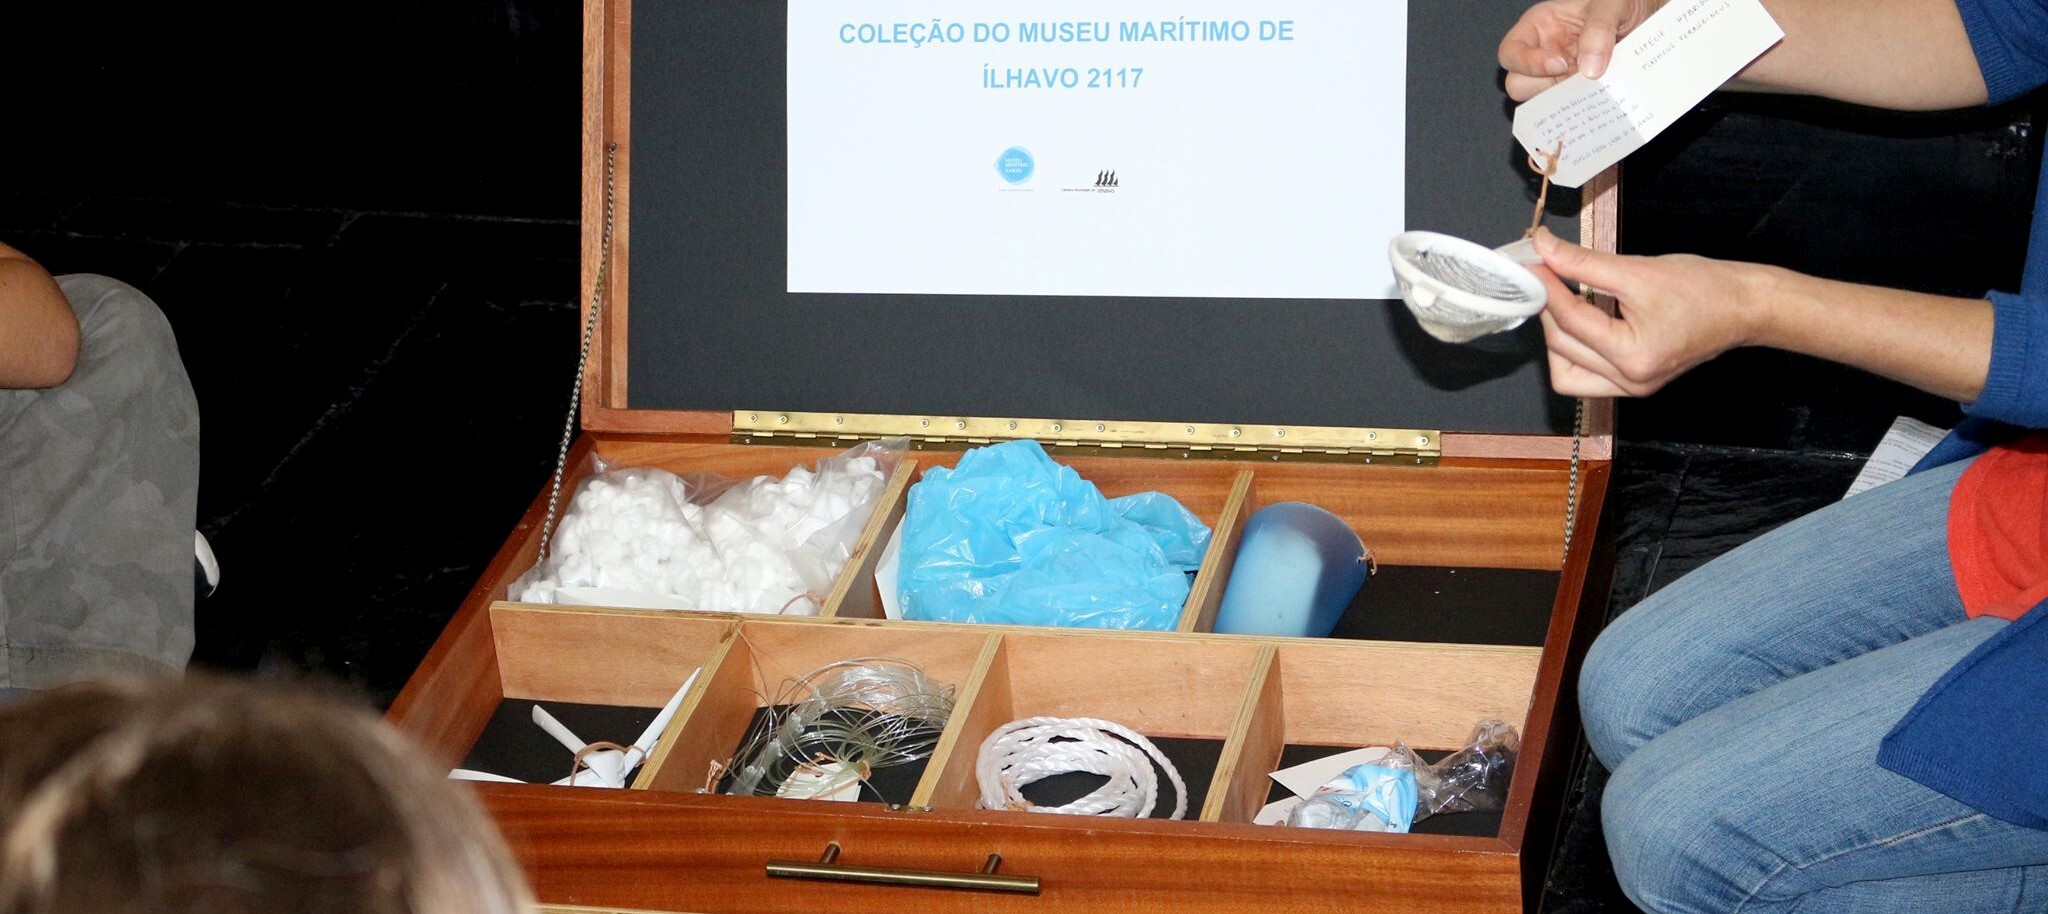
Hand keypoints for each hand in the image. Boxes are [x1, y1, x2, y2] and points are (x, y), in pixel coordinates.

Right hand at [1498, 0, 1663, 100]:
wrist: (1650, 16)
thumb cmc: (1623, 2)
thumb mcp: (1612, 4)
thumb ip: (1600, 28)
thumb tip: (1589, 69)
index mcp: (1539, 27)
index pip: (1510, 52)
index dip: (1527, 63)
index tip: (1560, 64)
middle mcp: (1543, 55)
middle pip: (1518, 84)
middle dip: (1545, 87)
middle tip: (1577, 80)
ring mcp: (1559, 78)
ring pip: (1541, 104)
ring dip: (1565, 102)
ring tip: (1594, 89)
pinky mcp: (1578, 94)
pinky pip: (1570, 112)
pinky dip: (1582, 111)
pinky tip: (1600, 101)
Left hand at [1529, 228, 1766, 397]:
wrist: (1744, 307)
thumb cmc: (1704, 288)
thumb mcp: (1639, 269)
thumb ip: (1584, 262)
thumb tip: (1544, 248)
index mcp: (1633, 356)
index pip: (1570, 321)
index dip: (1545, 288)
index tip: (1531, 263)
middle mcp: (1630, 381)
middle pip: (1562, 348)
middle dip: (1547, 310)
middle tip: (1542, 276)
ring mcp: (1632, 387)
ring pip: (1567, 371)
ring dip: (1557, 335)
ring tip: (1560, 299)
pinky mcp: (1634, 383)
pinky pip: (1587, 373)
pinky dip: (1576, 346)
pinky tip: (1580, 316)